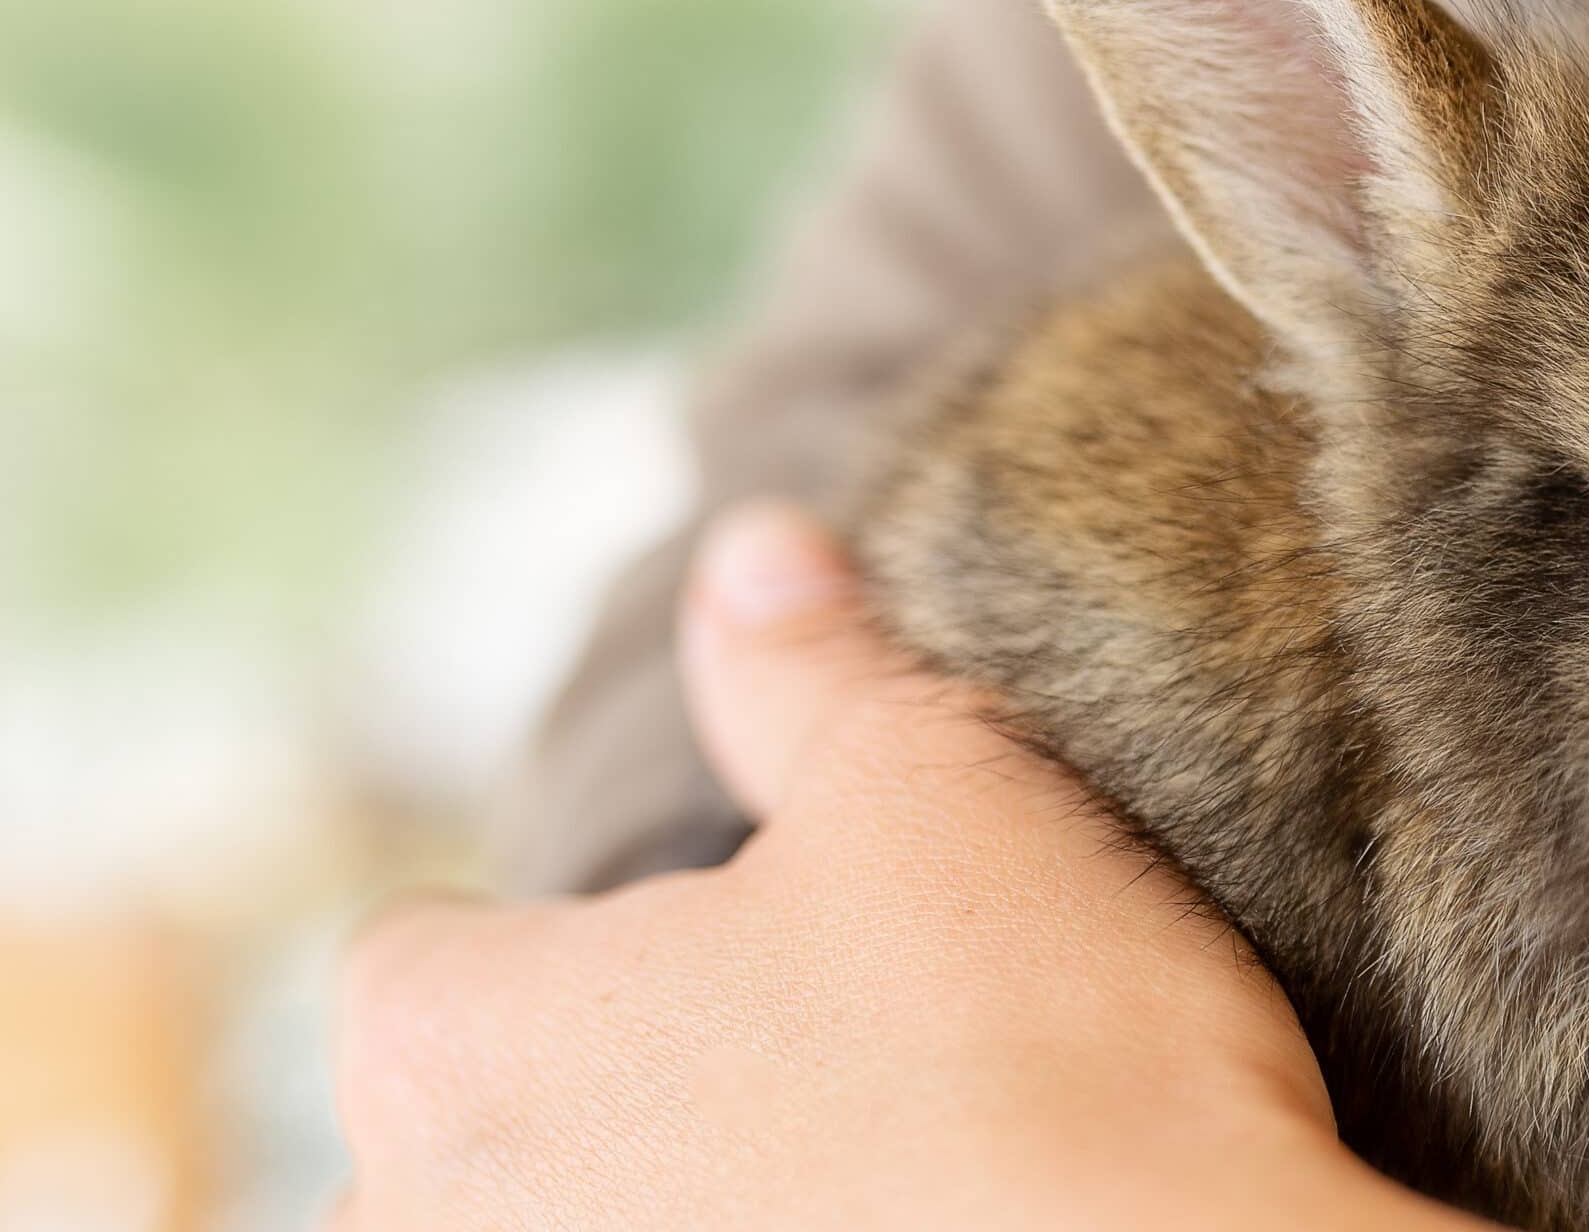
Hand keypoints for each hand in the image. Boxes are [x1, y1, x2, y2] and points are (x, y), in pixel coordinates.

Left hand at [332, 500, 1492, 1228]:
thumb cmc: (1036, 1054)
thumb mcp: (932, 790)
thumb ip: (805, 667)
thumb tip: (752, 555)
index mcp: (452, 1048)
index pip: (422, 960)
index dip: (569, 936)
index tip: (715, 945)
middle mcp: (434, 1230)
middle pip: (468, 1132)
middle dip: (603, 1086)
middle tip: (803, 1059)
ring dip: (661, 1199)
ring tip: (851, 1170)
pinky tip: (894, 1229)